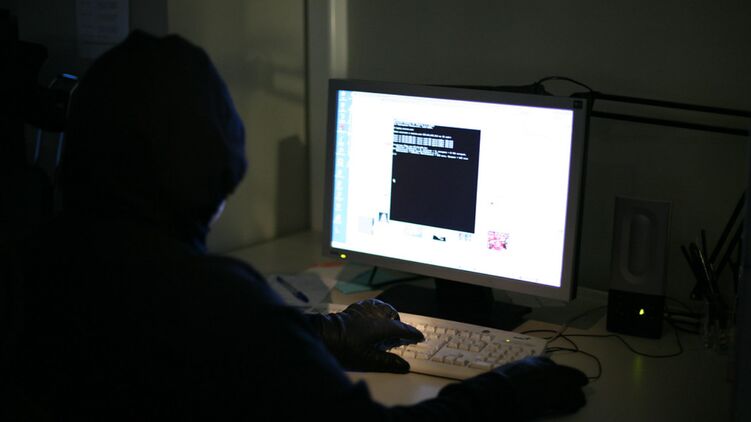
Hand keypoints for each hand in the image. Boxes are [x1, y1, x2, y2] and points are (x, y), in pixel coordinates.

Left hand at [309, 299, 423, 372]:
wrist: (325, 335)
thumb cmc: (346, 348)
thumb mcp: (368, 359)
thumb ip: (387, 361)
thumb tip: (405, 367)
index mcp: (381, 326)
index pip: (401, 328)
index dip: (411, 333)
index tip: (419, 336)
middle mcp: (375, 314)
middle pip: (393, 314)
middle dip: (398, 322)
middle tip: (397, 335)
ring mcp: (365, 308)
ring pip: (383, 306)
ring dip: (387, 314)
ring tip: (385, 324)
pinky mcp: (356, 307)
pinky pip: (372, 304)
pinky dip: (376, 309)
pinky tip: (371, 317)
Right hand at [494, 356, 587, 419]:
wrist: (504, 390)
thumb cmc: (503, 382)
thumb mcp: (512, 372)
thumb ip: (521, 373)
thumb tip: (520, 380)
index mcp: (536, 361)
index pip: (552, 365)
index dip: (557, 373)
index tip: (560, 377)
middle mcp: (549, 368)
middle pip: (569, 373)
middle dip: (576, 379)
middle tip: (582, 383)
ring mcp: (556, 380)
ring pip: (574, 386)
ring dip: (576, 394)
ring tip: (579, 400)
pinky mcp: (560, 394)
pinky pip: (573, 398)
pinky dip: (574, 403)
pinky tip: (574, 407)